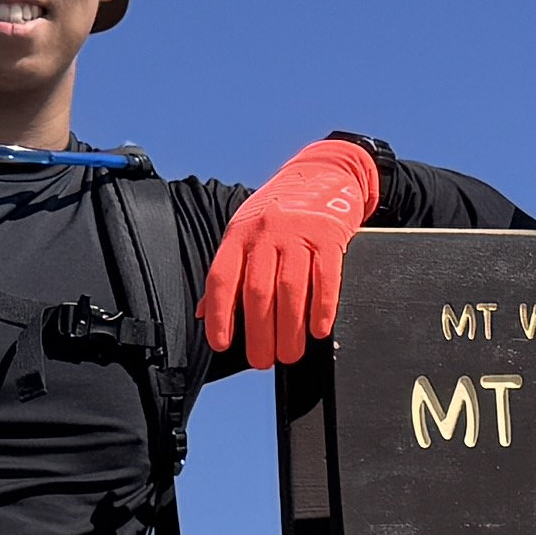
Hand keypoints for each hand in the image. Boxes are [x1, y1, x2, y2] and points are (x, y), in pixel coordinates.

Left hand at [198, 135, 378, 367]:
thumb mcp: (245, 232)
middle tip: (263, 360)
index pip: (223, 278)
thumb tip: (205, 313)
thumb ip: (229, 271)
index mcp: (240, 234)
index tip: (221, 343)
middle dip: (259, 333)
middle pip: (258, 291)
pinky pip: (326, 278)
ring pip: (290, 289)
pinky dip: (322, 308)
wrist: (323, 174)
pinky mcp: (330, 236)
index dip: (220, 314)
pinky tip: (318, 330)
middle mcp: (266, 232)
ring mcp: (299, 233)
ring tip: (290, 355)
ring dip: (289, 329)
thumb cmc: (280, 210)